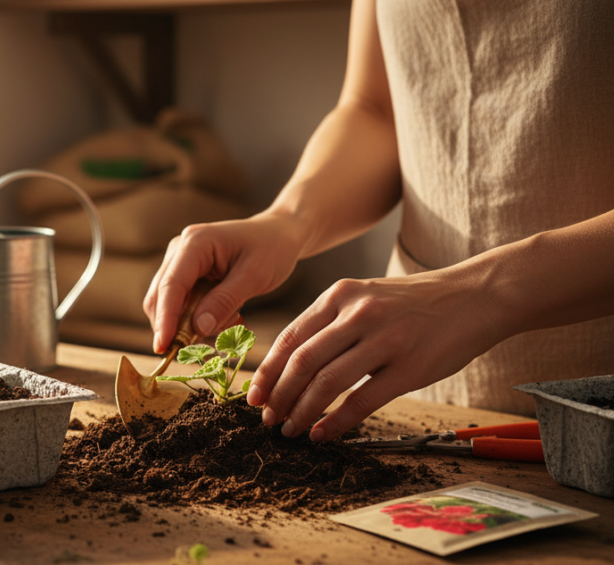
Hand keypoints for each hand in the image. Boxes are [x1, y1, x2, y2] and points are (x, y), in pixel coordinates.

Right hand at [143, 211, 305, 353]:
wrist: (278, 234)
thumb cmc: (271, 249)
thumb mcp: (255, 276)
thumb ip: (225, 301)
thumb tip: (198, 328)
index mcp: (195, 243)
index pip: (171, 286)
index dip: (165, 318)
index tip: (162, 347)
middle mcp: (179, 250)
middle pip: (161, 296)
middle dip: (175, 326)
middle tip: (204, 348)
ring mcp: (179, 261)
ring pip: (168, 304)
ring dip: (191, 324)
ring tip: (231, 323)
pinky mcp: (185, 273)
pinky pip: (182, 304)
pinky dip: (198, 319)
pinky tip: (227, 318)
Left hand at [246, 271, 507, 440]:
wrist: (475, 296)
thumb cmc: (412, 303)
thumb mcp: (364, 296)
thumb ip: (328, 323)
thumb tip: (288, 365)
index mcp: (339, 295)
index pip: (290, 337)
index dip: (267, 371)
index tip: (253, 395)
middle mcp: (357, 313)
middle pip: (302, 361)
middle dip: (279, 395)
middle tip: (268, 418)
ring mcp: (384, 339)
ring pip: (327, 382)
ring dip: (303, 411)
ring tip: (291, 430)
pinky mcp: (409, 366)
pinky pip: (362, 400)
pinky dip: (336, 421)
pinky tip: (322, 434)